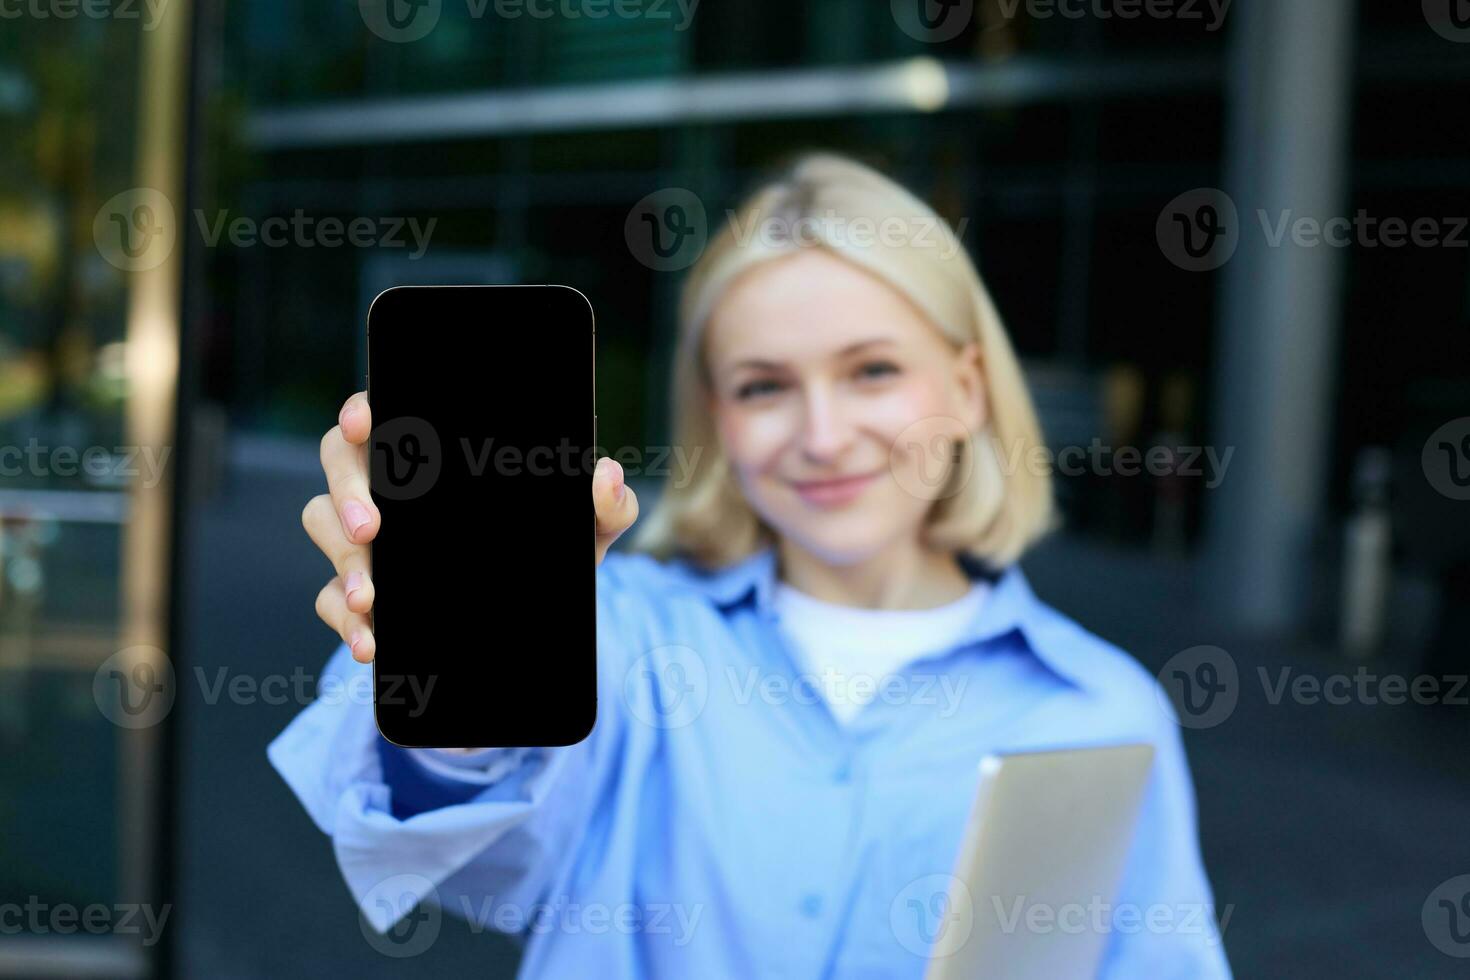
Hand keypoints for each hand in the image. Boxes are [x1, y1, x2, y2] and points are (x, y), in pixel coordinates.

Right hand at [302, 392, 638, 662]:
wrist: (532, 628)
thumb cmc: (551, 552)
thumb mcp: (585, 532)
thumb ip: (609, 505)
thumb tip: (605, 475)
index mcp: (434, 451)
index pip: (385, 411)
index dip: (361, 410)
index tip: (363, 423)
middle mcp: (390, 484)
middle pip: (339, 461)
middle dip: (346, 491)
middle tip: (370, 528)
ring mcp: (366, 538)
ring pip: (322, 524)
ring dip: (342, 562)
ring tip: (372, 598)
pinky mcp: (357, 591)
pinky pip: (329, 599)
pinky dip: (343, 621)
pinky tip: (369, 642)